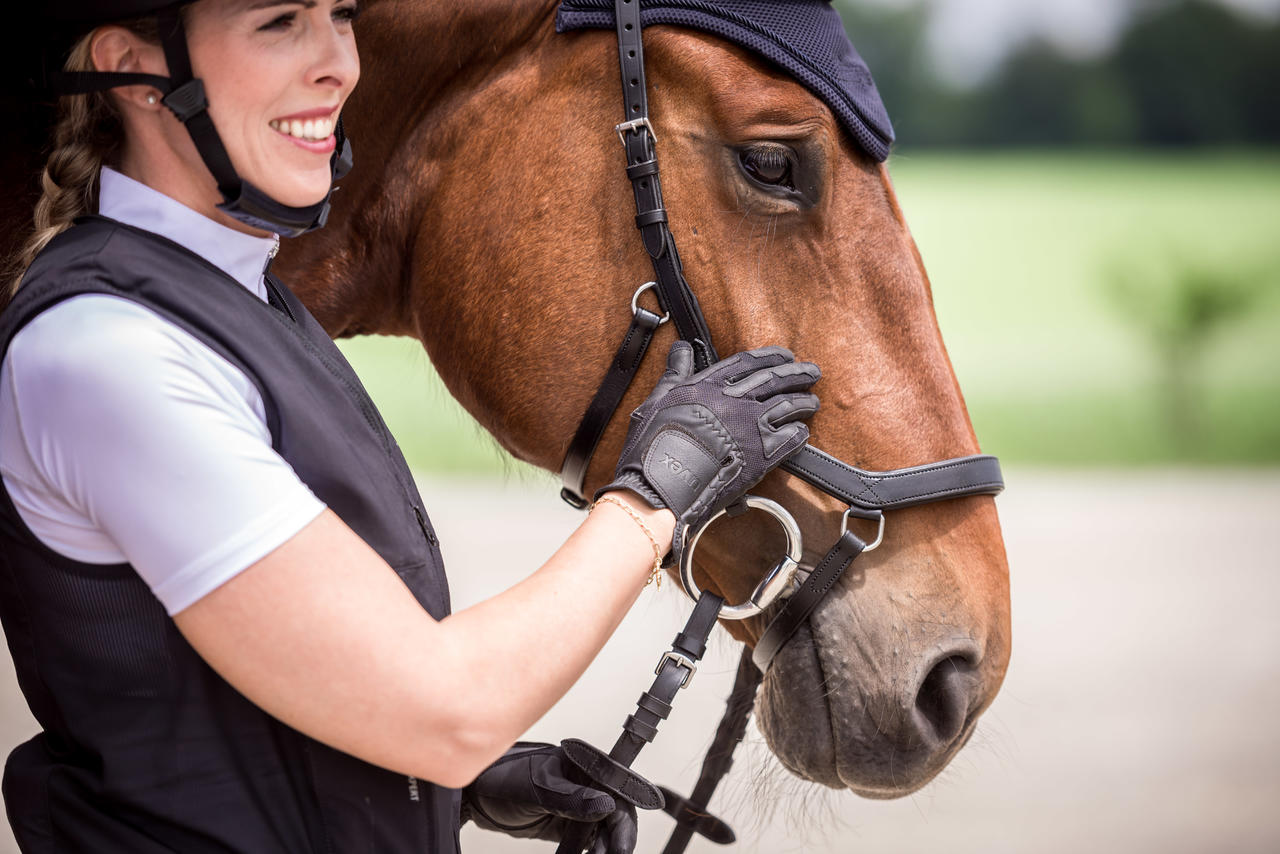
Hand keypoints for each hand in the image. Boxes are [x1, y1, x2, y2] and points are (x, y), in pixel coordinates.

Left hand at [463, 743, 637, 853]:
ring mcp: (579, 805)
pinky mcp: (569, 824)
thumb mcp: (537, 788)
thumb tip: (604, 805)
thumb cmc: (500, 778)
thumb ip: (571, 798)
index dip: (624, 815)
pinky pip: (589, 840)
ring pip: (605, 830)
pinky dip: (593, 851)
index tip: (621, 839)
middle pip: (617, 812)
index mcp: (584, 764)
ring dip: (605, 847)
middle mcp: (586, 783)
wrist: (476, 797)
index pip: (618, 789)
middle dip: (617, 837)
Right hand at [599, 342, 818, 560]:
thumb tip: (681, 348)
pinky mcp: (762, 456)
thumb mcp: (657, 400)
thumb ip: (674, 372)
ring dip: (804, 402)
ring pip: (788, 406)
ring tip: (813, 402)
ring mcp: (751, 427)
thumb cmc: (653, 446)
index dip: (770, 356)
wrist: (662, 485)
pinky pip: (791, 440)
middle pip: (774, 379)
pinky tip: (803, 432)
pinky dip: (800, 434)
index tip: (784, 355)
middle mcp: (734, 401)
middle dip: (797, 373)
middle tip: (812, 371)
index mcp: (709, 385)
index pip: (747, 362)